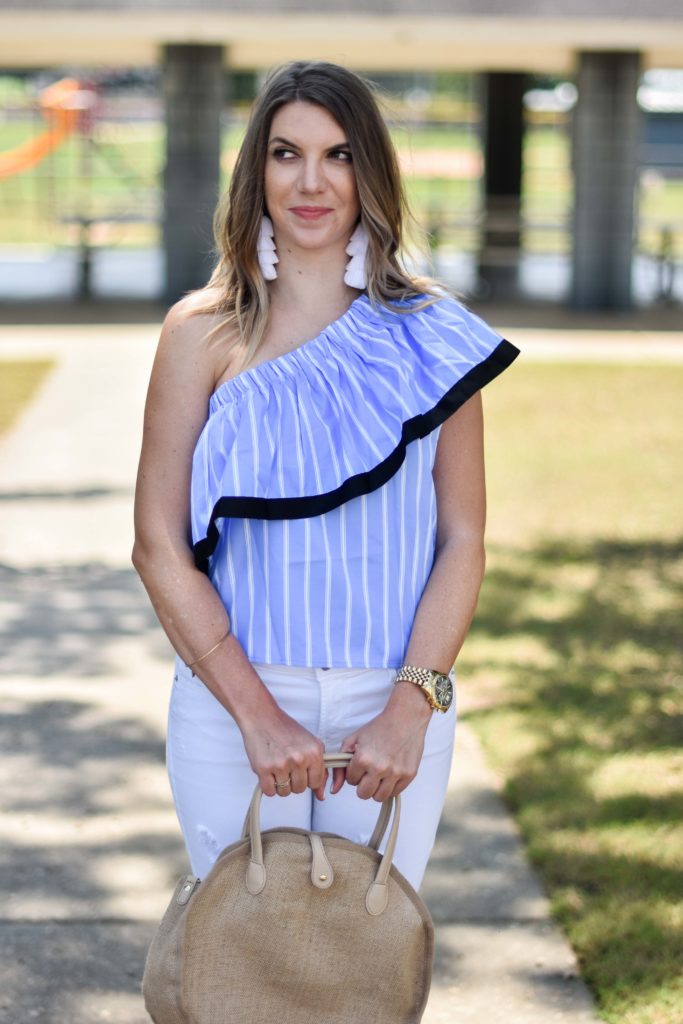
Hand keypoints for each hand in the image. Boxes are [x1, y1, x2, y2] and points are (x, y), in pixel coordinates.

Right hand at [240, 707, 326, 799]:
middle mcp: (300, 758)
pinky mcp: (264, 769)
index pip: (316, 782)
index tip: (301, 769)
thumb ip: (319, 769)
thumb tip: (321, 795)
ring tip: (277, 767)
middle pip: (300, 789)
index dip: (307, 778)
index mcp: (314, 752)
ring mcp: (282, 764)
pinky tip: (268, 771)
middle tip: (286, 765)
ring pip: (285, 792)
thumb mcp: (310, 744)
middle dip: (293, 781)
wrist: (262, 717)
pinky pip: (270, 792)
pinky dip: (268, 785)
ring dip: (280, 784)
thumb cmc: (285, 730)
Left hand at [331, 685, 431, 801]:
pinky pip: (395, 793)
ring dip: (377, 788)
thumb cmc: (380, 727)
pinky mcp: (409, 775)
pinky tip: (390, 774)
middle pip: (363, 794)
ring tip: (380, 775)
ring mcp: (395, 773)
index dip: (354, 773)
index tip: (360, 764)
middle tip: (369, 772)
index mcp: (363, 759)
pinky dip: (391, 787)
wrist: (405, 718)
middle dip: (363, 784)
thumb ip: (340, 765)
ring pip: (379, 797)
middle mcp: (379, 768)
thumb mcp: (353, 740)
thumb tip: (334, 790)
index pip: (351, 781)